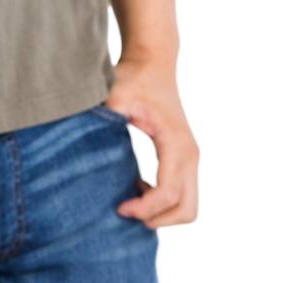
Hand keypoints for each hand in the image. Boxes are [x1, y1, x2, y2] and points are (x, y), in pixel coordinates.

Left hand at [105, 53, 199, 227]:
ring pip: (188, 207)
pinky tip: (138, 186)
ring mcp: (190, 158)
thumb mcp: (118, 94)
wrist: (154, 63)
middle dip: (157, 220)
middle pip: (187, 210)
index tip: (119, 208)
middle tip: (126, 210)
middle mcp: (190, 154)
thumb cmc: (135, 78)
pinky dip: (164, 203)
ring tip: (132, 199)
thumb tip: (91, 137)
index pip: (168, 193)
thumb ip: (108, 116)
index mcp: (176, 143)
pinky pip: (183, 195)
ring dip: (162, 214)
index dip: (145, 209)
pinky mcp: (185, 159)